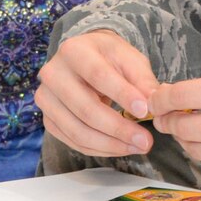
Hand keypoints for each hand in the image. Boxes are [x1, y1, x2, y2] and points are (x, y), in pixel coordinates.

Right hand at [35, 30, 159, 156]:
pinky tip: (120, 147)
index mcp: (73, 51)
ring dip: (110, 144)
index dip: (122, 95)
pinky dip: (99, 149)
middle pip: (85, 109)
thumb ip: (142, 81)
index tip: (145, 111)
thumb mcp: (130, 60)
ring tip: (137, 147)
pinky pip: (73, 141)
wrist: (85, 60)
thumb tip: (154, 105)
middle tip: (146, 141)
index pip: (98, 75)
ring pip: (77, 131)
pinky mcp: (48, 119)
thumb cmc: (109, 59)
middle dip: (119, 129)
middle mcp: (52, 74)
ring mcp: (46, 99)